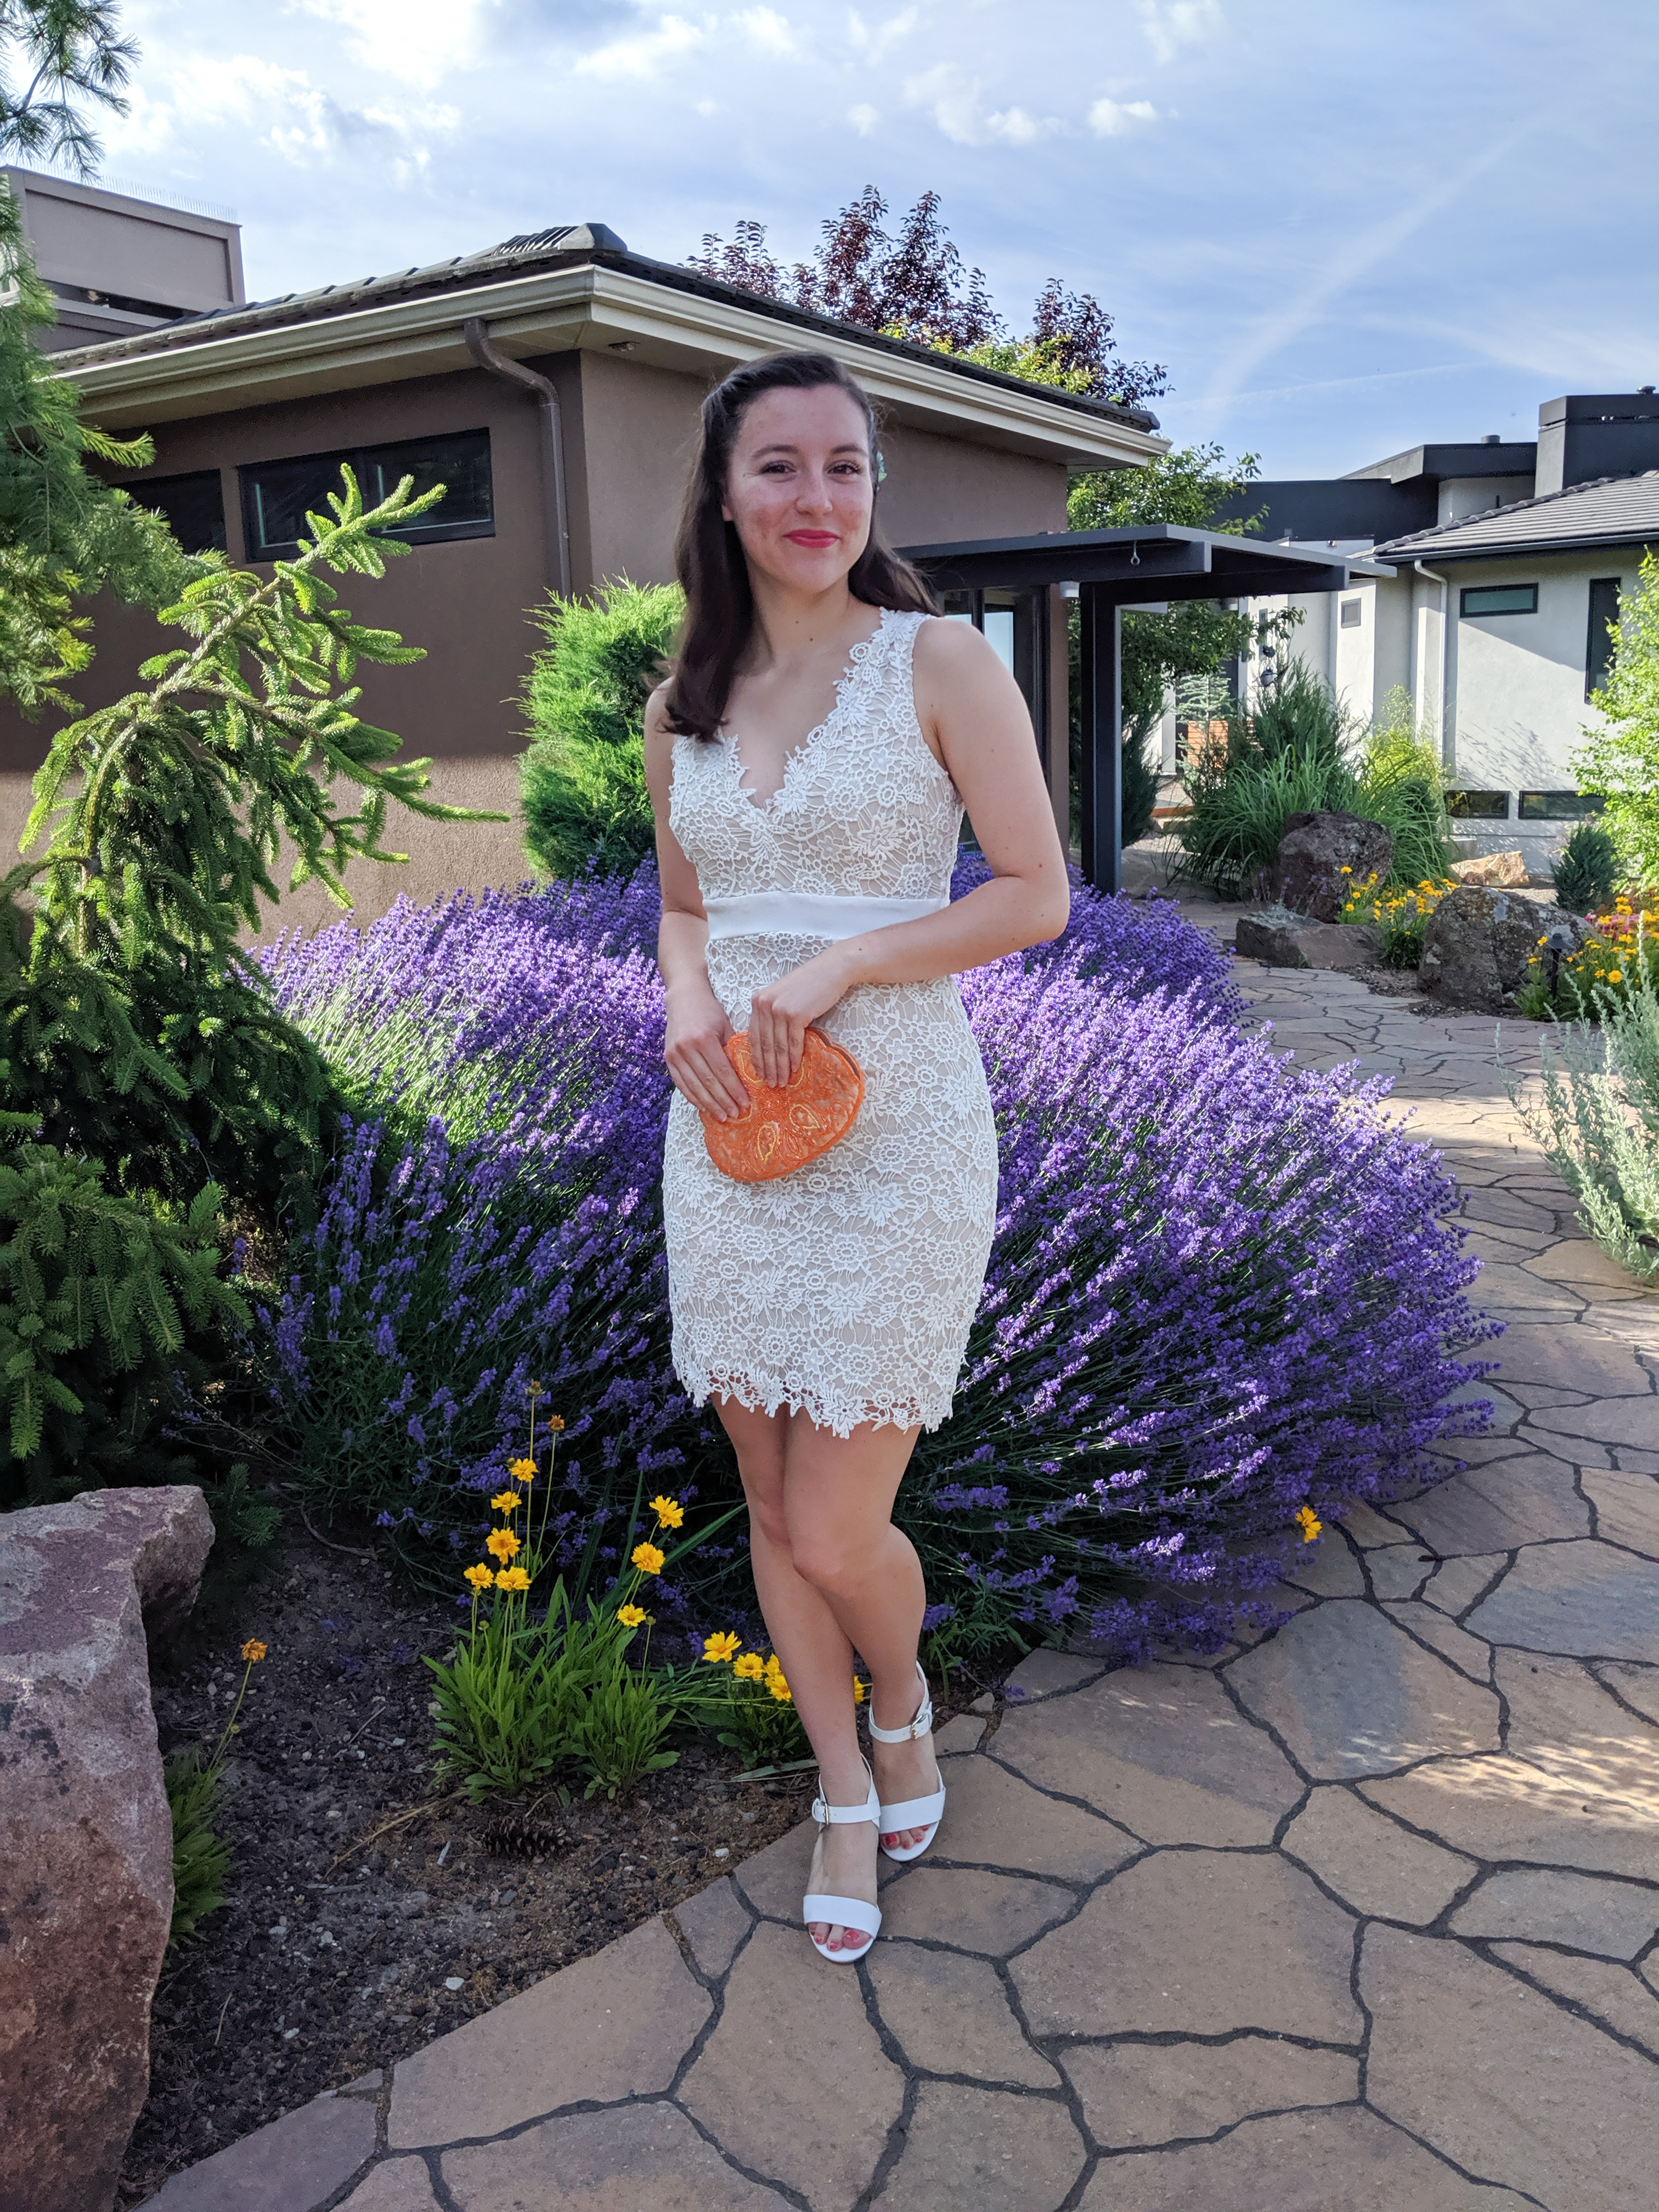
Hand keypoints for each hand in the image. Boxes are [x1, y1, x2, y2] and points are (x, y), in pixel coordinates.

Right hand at [664, 982, 747, 1119]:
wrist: (684, 997)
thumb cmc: (709, 1011)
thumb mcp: (726, 1026)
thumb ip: (733, 1050)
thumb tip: (746, 1077)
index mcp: (704, 1039)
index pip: (722, 1071)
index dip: (734, 1090)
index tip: (745, 1103)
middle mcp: (687, 1048)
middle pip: (708, 1082)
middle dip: (723, 1101)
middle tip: (735, 1114)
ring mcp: (675, 1054)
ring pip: (694, 1086)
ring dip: (709, 1104)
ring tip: (722, 1115)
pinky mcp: (668, 1058)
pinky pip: (681, 1083)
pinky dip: (693, 1097)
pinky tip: (703, 1106)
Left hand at [747, 949, 854, 1087]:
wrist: (831, 970)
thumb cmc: (808, 985)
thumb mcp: (782, 998)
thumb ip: (772, 1016)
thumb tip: (768, 1046)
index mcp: (757, 1000)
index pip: (753, 1035)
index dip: (756, 1057)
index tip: (759, 1074)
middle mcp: (764, 1004)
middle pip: (764, 1043)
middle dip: (767, 1067)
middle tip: (770, 1084)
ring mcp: (779, 1009)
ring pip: (778, 1046)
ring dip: (780, 1067)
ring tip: (782, 1081)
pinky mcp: (796, 1014)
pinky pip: (793, 1042)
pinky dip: (794, 1057)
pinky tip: (794, 1069)